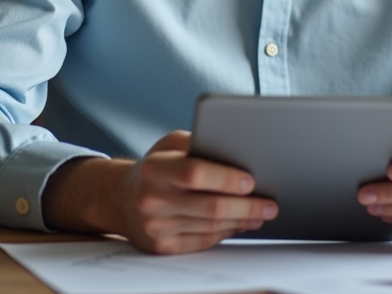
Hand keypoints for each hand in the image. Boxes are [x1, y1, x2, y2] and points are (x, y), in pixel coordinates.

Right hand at [43, 130, 277, 254]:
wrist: (121, 198)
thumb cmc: (156, 167)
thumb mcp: (170, 145)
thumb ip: (199, 145)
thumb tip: (239, 152)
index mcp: (154, 168)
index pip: (194, 173)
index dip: (225, 178)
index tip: (251, 180)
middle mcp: (151, 199)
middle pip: (209, 206)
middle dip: (246, 206)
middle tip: (270, 203)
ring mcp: (155, 226)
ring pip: (210, 226)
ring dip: (241, 220)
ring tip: (261, 213)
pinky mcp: (162, 246)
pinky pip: (203, 241)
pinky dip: (226, 232)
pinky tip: (241, 223)